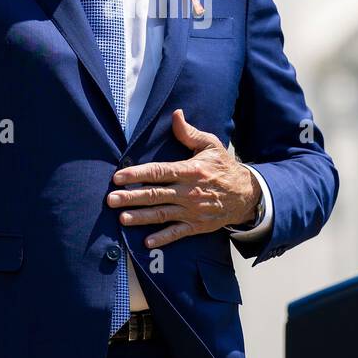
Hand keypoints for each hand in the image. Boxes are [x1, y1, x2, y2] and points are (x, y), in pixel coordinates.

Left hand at [108, 109, 262, 249]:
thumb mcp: (210, 145)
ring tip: (122, 218)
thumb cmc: (224, 167)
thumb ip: (189, 133)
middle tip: (111, 199)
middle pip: (155, 195)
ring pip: (162, 214)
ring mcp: (192, 211)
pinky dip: (163, 238)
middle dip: (131, 197)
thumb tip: (175, 114)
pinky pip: (177, 233)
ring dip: (141, 217)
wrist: (246, 194)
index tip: (118, 177)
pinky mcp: (196, 225)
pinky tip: (147, 243)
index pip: (159, 172)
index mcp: (190, 170)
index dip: (137, 174)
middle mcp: (189, 192)